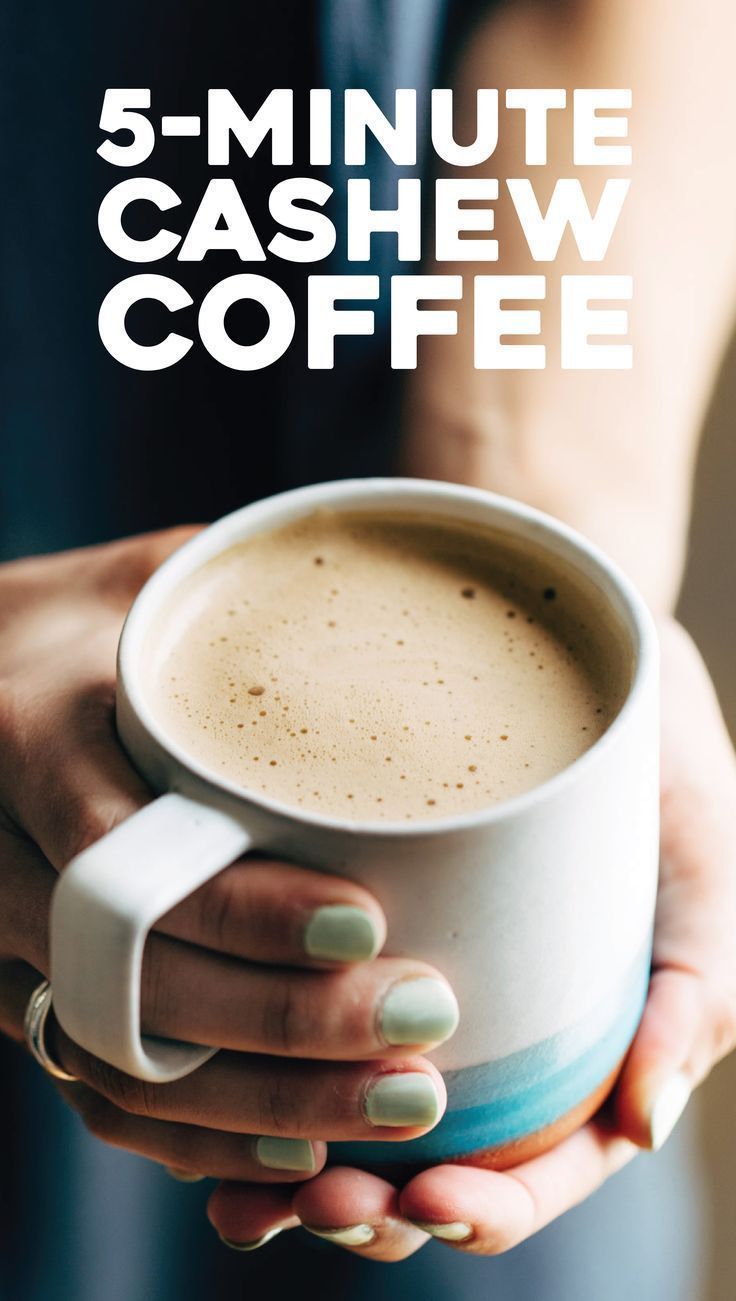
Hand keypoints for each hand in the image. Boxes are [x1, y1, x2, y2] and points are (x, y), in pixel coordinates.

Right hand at [0, 532, 457, 1189]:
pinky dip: (196, 1134)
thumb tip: (422, 608)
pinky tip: (301, 1137)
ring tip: (399, 1097)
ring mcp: (3, 940)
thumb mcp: (158, 577)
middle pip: (130, 977)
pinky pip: (94, 1087)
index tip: (366, 921)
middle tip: (421, 1021)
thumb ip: (259, 603)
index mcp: (26, 735)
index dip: (241, 909)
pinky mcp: (24, 988)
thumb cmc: (88, 616)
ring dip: (260, 1098)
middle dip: (283, 1020)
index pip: (123, 853)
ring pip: (115, 1057)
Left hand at [208, 617, 735, 1258]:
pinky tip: (211, 1115)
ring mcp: (423, 991)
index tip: (433, 1195)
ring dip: (308, 1177)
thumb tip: (641, 1125)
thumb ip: (700, 983)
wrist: (577, 649)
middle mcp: (498, 1035)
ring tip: (254, 1191)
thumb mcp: (703, 857)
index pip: (543, 1164)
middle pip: (436, 1159)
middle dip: (381, 1207)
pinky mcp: (350, 940)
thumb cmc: (653, 755)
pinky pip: (301, 1031)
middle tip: (322, 1203)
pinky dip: (257, 1090)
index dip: (491, 1206)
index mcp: (585, 1042)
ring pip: (358, 1117)